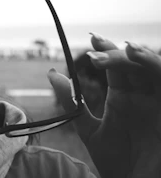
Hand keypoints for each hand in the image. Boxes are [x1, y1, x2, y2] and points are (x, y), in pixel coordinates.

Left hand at [49, 34, 160, 177]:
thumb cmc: (116, 162)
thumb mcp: (88, 129)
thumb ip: (71, 102)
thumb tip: (52, 74)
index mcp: (122, 97)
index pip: (115, 65)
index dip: (105, 49)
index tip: (92, 38)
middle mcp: (141, 95)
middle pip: (132, 63)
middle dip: (115, 53)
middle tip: (96, 53)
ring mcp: (156, 101)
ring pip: (152, 68)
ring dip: (141, 56)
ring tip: (126, 49)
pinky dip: (156, 66)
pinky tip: (141, 58)